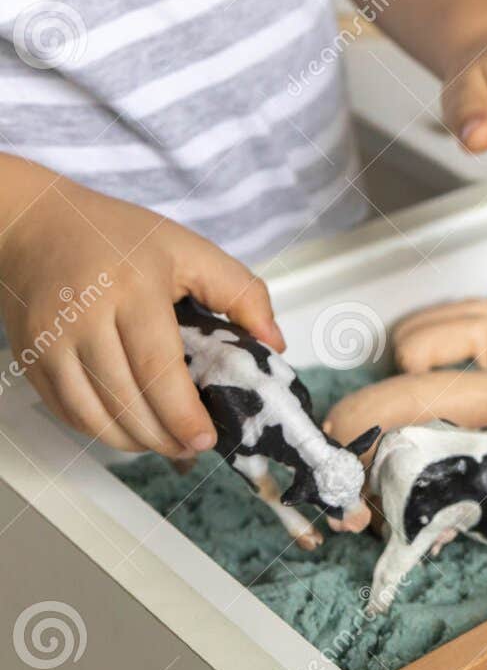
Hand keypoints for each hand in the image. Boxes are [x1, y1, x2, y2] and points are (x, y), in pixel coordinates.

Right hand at [0, 162, 282, 456]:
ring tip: (164, 442)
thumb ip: (241, 292)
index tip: (205, 438)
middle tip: (192, 446)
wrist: (33, 223)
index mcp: (131, 289)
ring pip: (93, 416)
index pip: (158, 369)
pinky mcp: (29, 356)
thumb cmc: (115, 236)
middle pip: (126, 400)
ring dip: (133, 441)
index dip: (182, 414)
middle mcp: (83, 317)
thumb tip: (273, 343)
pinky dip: (99, 430)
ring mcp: (49, 340)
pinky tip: (128, 428)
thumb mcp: (189, 249)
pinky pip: (67, 411)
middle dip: (164, 437)